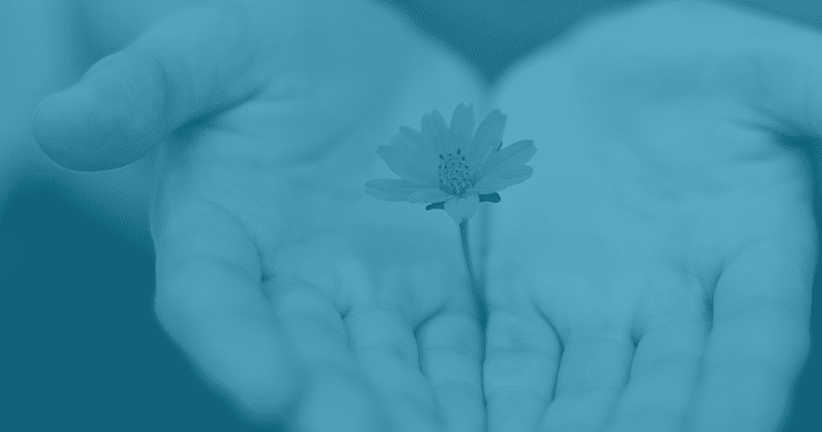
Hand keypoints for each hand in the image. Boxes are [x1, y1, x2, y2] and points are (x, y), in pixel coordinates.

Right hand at [33, 1, 486, 429]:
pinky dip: (484, 389)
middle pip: (314, 359)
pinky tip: (515, 420)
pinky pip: (463, 347)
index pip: (212, 300)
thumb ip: (146, 87)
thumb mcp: (209, 51)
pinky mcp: (437, 288)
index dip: (235, 347)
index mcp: (216, 233)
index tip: (270, 389)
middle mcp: (290, 284)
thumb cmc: (263, 46)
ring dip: (423, 417)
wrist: (348, 59)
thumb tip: (57, 120)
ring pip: (396, 370)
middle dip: (347, 408)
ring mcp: (370, 293)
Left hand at [481, 1, 821, 430]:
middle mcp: (677, 305)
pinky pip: (507, 364)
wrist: (608, 69)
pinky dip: (490, 406)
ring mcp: (596, 307)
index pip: (757, 344)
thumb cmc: (710, 66)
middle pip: (661, 397)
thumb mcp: (785, 71)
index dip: (742, 398)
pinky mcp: (524, 297)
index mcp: (754, 255)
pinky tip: (461, 430)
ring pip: (578, 400)